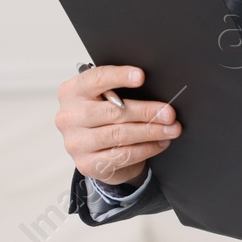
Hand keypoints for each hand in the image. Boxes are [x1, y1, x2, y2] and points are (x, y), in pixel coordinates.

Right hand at [55, 65, 180, 186]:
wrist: (95, 150)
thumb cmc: (105, 115)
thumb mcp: (106, 97)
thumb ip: (120, 89)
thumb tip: (155, 88)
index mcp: (72, 91)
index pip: (97, 79)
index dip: (120, 76)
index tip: (141, 76)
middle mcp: (69, 116)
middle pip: (114, 111)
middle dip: (147, 112)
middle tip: (169, 113)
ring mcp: (75, 142)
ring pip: (120, 135)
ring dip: (151, 132)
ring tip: (171, 129)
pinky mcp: (86, 164)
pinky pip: (122, 155)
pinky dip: (146, 149)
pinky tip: (159, 143)